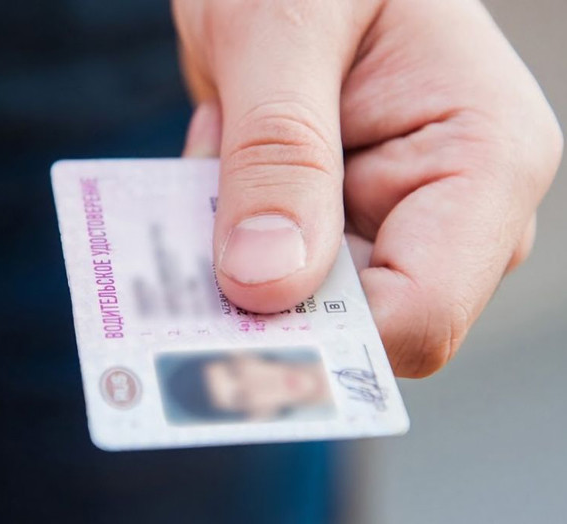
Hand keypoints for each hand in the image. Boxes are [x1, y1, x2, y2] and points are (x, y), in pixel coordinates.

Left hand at [174, 0, 562, 376]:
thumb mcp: (284, 25)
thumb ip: (279, 152)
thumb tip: (266, 282)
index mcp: (484, 159)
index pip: (418, 314)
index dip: (320, 337)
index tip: (224, 315)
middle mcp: (451, 206)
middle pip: (358, 322)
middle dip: (262, 287)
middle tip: (198, 217)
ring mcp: (393, 215)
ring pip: (304, 300)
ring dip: (232, 248)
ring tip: (216, 146)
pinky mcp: (339, 216)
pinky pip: (277, 267)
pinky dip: (226, 231)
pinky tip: (217, 156)